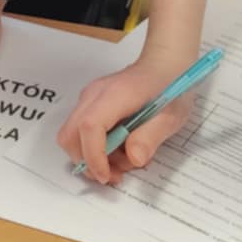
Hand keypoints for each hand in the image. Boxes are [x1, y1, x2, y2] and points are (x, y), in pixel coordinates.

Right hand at [56, 51, 199, 184]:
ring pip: (72, 136)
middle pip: (70, 135)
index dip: (93, 156)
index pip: (89, 126)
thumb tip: (134, 158)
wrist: (165, 65)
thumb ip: (150, 137)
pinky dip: (94, 148)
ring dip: (91, 157)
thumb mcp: (170, 117)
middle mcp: (94, 95)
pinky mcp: (91, 106)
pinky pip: (81, 132)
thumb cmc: (169, 86)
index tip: (107, 176)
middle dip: (86, 162)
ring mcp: (89, 99)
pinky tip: (118, 149)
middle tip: (112, 175)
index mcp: (115, 95)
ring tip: (122, 161)